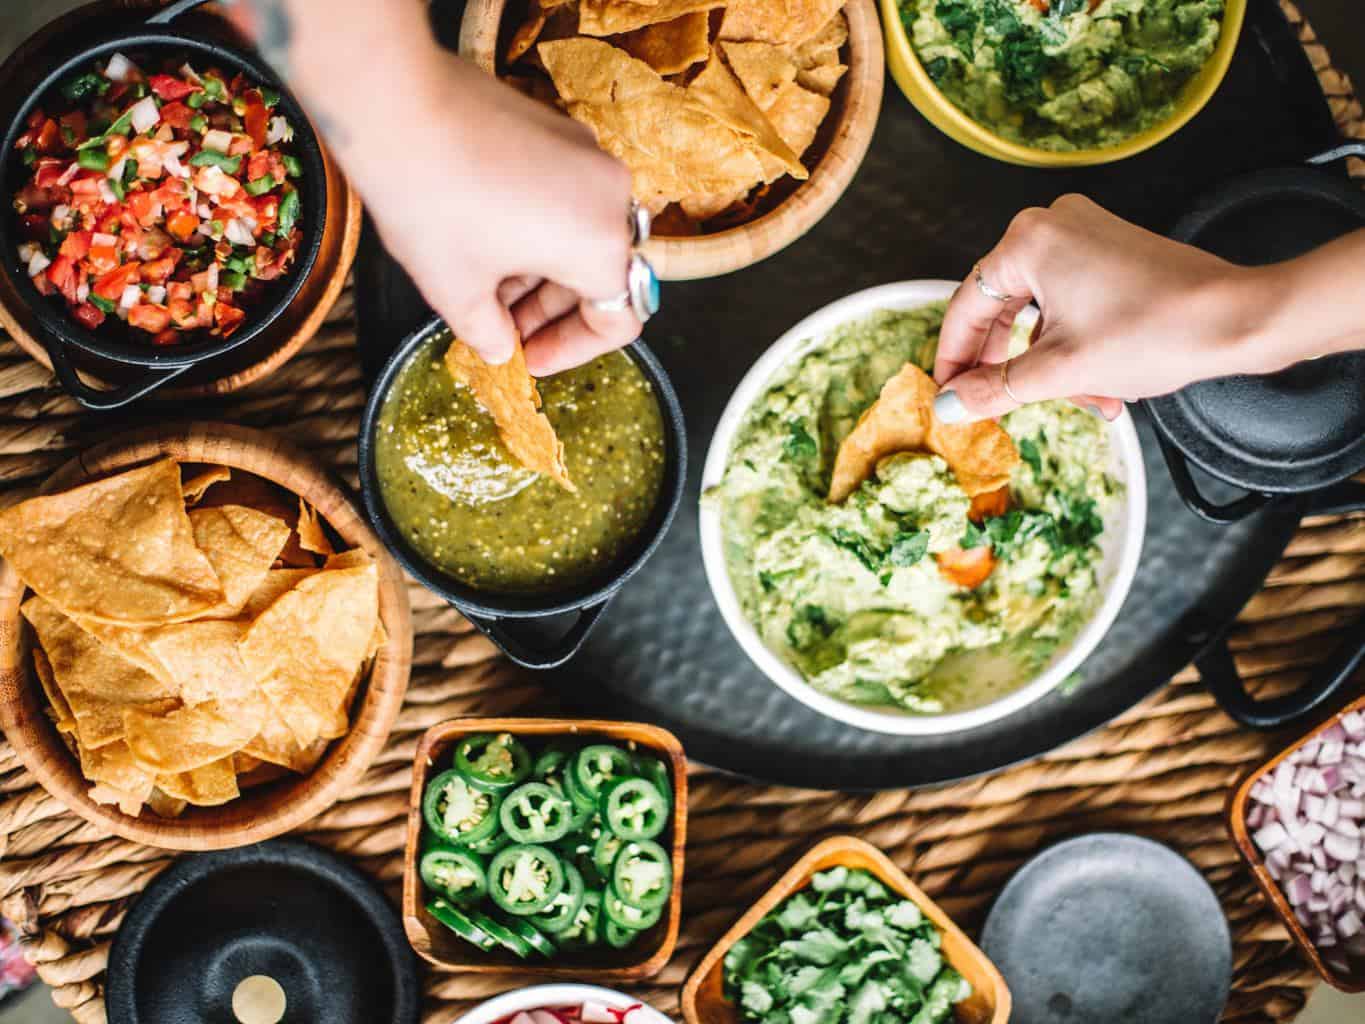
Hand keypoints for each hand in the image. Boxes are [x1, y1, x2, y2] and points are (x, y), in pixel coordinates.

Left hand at [229, 0, 643, 373]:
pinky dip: (536, 229)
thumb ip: (488, 333)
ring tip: (484, 288)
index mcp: (599, 246)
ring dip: (540, 273)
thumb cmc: (430, 200)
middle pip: (599, 276)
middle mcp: (610, 197)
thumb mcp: (455, 289)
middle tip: (502, 330)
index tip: (528, 359)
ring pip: (579, 236)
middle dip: (549, 312)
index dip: (572, 351)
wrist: (396, 102)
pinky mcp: (560, 129)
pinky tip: (484, 240)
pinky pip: (564, 195)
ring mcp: (587, 156)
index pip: (618, 320)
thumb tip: (500, 348)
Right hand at [932, 194, 1278, 422]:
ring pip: (1038, 310)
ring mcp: (1083, 232)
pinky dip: (1073, 341)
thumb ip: (994, 387)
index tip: (949, 397)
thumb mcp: (1060, 371)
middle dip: (1009, 366)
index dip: (954, 360)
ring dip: (1049, 362)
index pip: (967, 308)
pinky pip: (1068, 299)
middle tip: (999, 407)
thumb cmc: (1156, 332)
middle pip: (1001, 308)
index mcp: (1027, 242)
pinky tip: (1098, 382)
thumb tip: (950, 404)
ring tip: (1081, 401)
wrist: (1239, 319)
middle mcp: (1051, 224)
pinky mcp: (1109, 248)